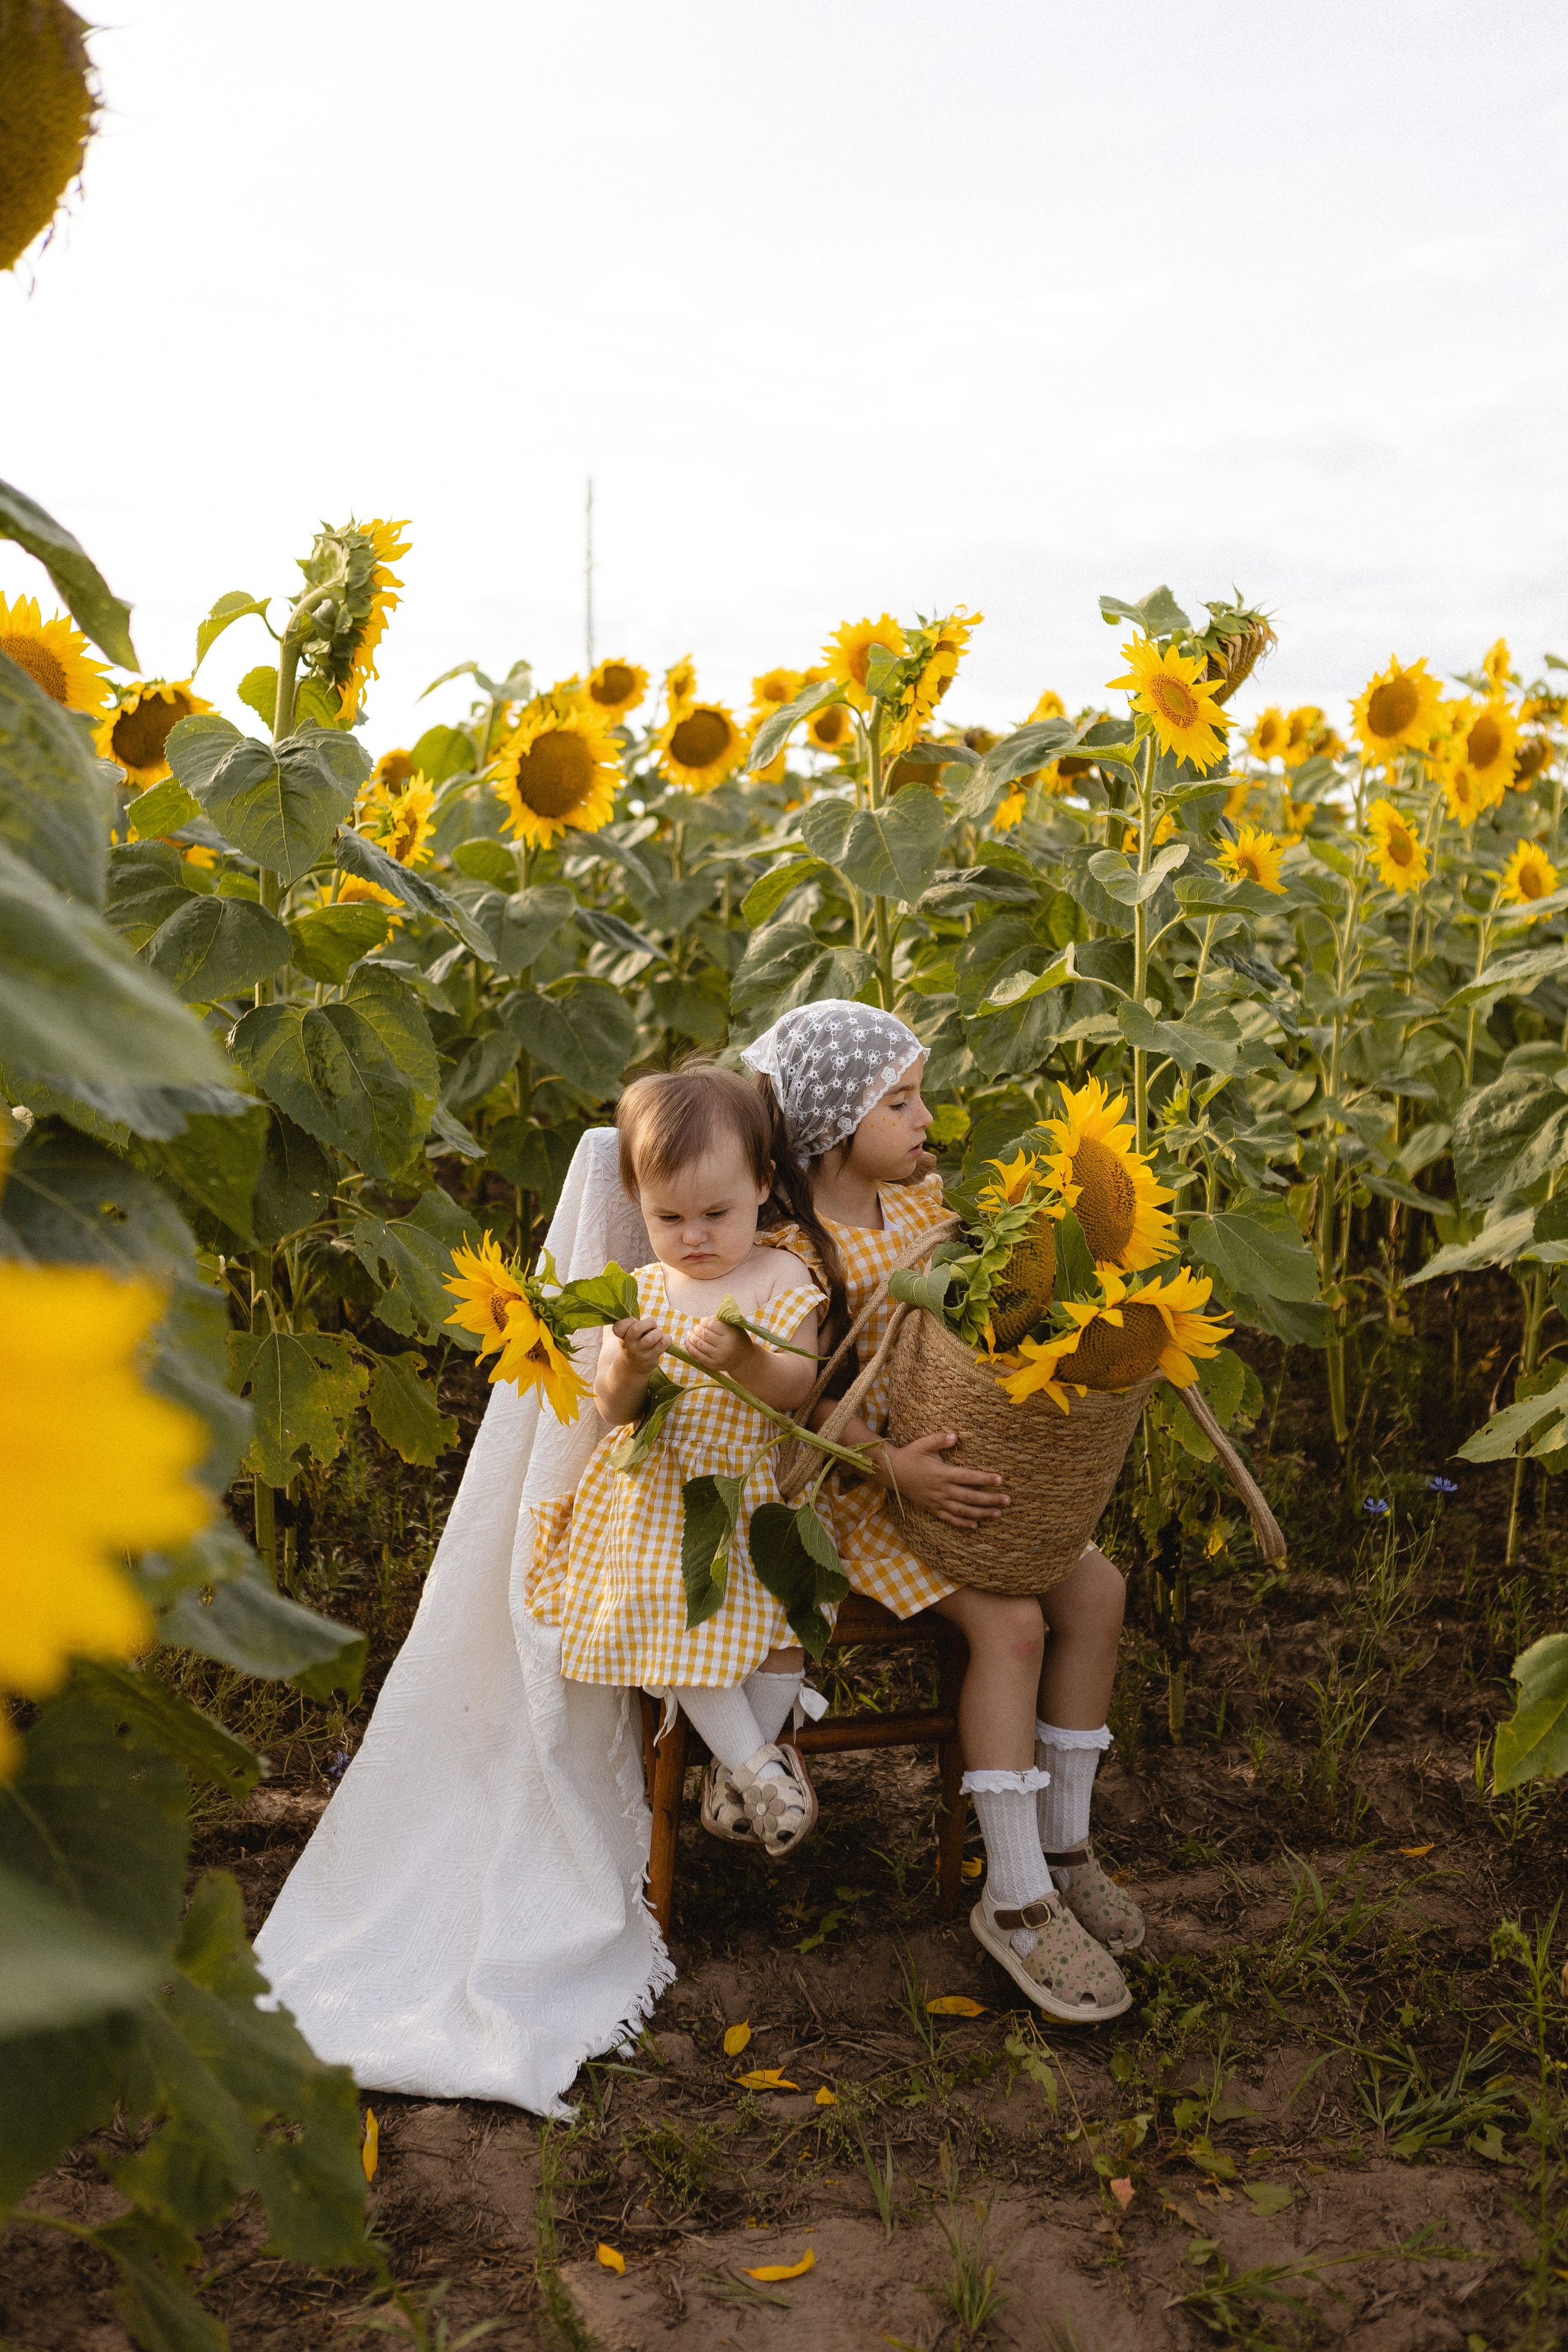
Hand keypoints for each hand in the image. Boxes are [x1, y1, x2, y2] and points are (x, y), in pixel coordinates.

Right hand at [612, 1314, 668, 1375]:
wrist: (632, 1367)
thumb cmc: (633, 1343)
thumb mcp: (628, 1334)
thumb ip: (635, 1325)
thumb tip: (651, 1322)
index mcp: (622, 1337)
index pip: (618, 1327)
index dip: (629, 1320)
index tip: (635, 1322)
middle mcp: (629, 1346)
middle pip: (636, 1329)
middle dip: (649, 1322)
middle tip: (653, 1325)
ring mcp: (640, 1354)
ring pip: (651, 1338)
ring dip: (658, 1332)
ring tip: (658, 1335)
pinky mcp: (651, 1359)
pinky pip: (663, 1344)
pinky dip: (667, 1339)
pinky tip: (664, 1341)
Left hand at [683, 1316, 749, 1373]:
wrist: (744, 1360)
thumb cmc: (738, 1339)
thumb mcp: (735, 1327)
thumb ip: (721, 1321)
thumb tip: (704, 1320)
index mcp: (731, 1334)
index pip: (712, 1324)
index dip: (704, 1321)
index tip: (703, 1321)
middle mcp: (725, 1346)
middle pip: (704, 1334)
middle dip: (696, 1329)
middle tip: (696, 1327)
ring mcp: (718, 1357)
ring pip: (699, 1344)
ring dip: (691, 1337)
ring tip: (690, 1333)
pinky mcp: (713, 1365)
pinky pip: (698, 1356)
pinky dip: (690, 1348)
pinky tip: (687, 1342)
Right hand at [878, 1431, 1009, 1528]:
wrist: (892, 1473)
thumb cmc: (910, 1456)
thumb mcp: (923, 1444)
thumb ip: (939, 1440)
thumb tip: (955, 1436)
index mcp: (942, 1473)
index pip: (968, 1477)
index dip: (984, 1479)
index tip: (1000, 1479)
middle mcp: (941, 1490)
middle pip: (970, 1497)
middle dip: (990, 1499)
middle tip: (1007, 1500)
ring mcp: (937, 1501)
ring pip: (963, 1510)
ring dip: (981, 1513)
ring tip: (998, 1514)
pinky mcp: (932, 1508)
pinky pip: (949, 1518)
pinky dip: (962, 1523)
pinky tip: (975, 1525)